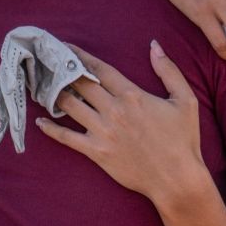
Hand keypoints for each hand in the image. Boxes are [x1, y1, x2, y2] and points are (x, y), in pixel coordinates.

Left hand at [36, 42, 211, 208]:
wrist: (177, 179)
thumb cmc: (183, 139)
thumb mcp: (185, 100)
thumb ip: (169, 71)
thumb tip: (154, 46)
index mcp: (132, 95)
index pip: (99, 69)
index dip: (80, 56)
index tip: (66, 48)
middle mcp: (113, 110)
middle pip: (80, 83)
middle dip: (61, 70)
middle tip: (46, 61)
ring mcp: (103, 132)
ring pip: (70, 106)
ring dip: (53, 93)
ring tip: (41, 85)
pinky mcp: (97, 152)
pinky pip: (67, 137)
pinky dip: (51, 129)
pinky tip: (40, 121)